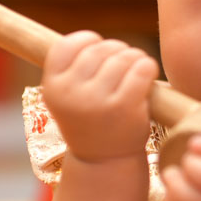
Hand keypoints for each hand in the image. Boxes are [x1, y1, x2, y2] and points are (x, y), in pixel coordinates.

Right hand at [41, 31, 158, 161]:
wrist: (104, 162)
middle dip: (116, 50)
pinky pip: (141, 68)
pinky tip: (147, 75)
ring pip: (123, 56)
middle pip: (99, 49)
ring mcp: (98, 101)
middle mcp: (71, 93)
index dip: (87, 41)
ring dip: (135, 58)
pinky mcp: (125, 107)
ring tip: (136, 70)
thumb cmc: (89, 120)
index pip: (67, 45)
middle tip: (124, 64)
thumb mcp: (68, 96)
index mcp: (52, 87)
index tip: (99, 52)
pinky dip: (148, 67)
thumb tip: (90, 38)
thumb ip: (73, 68)